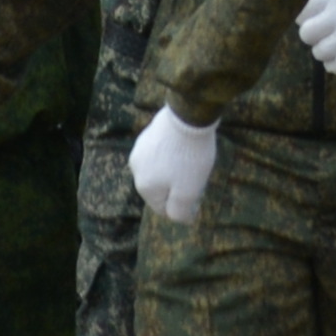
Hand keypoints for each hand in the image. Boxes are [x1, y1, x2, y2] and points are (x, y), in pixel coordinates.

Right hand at [126, 102, 219, 223]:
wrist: (188, 115)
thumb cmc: (190, 157)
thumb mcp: (188, 192)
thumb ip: (181, 212)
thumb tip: (181, 220)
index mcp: (144, 187)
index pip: (162, 208)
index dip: (182, 205)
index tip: (198, 193)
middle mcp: (136, 169)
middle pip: (159, 188)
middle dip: (177, 187)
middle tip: (198, 177)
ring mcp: (140, 149)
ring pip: (159, 169)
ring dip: (174, 170)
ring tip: (193, 161)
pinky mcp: (148, 133)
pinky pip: (160, 152)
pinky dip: (172, 154)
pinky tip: (185, 147)